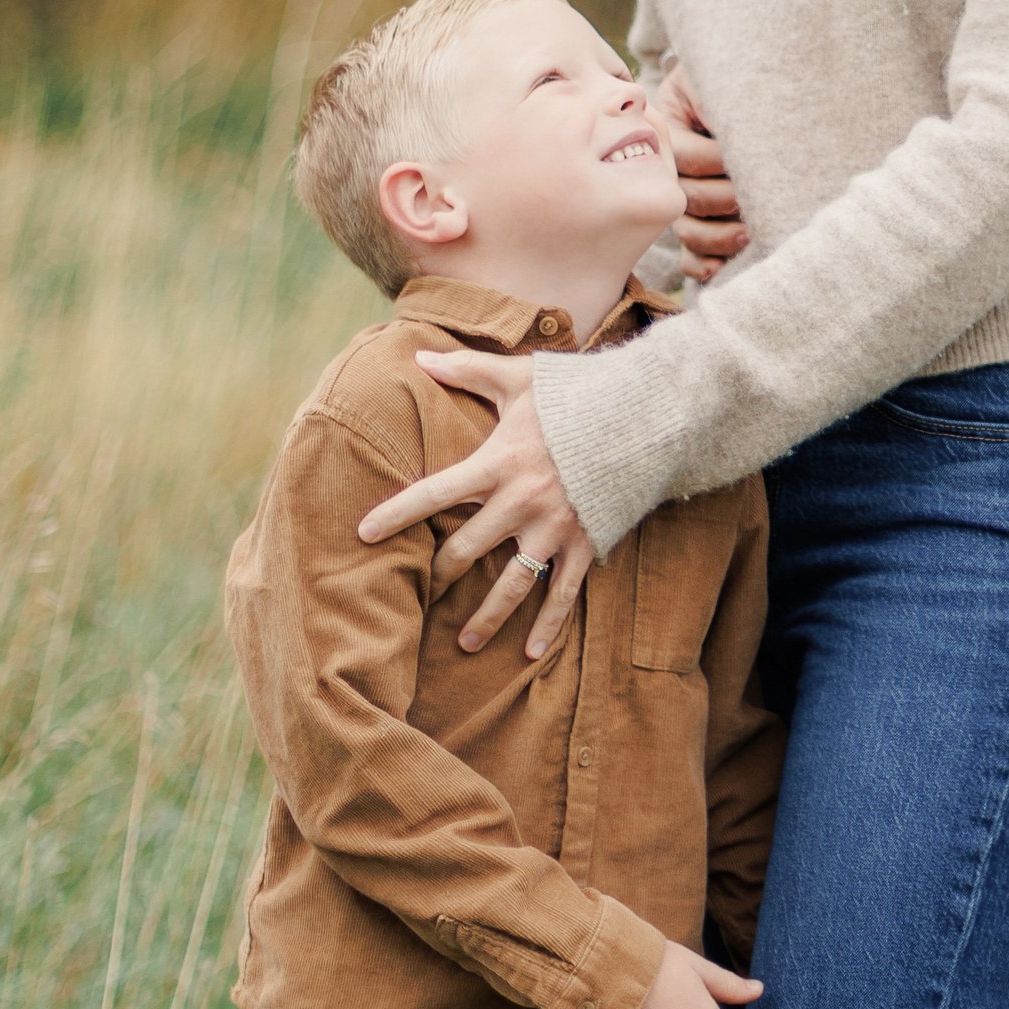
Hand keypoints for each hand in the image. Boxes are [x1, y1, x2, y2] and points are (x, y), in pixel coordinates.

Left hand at [358, 352, 597, 659]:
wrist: (645, 414)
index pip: (434, 493)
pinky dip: (548, 626)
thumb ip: (468, 369)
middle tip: (421, 591)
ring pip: (510, 586)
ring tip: (465, 644)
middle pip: (465, 551)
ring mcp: (553, 530)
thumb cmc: (577, 394)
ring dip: (485, 618)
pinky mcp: (584, 544)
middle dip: (439, 574)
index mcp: (497, 463)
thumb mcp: (520, 376)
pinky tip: (532, 653)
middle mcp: (520, 503)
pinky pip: (562, 594)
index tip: (363, 533)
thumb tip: (420, 355)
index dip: (396, 513)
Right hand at [660, 63, 746, 283]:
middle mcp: (673, 170)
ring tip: (749, 232)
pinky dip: (706, 266)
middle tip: (753, 196)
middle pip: (687, 197)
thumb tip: (725, 125)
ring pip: (688, 232)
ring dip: (718, 237)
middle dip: (722, 199)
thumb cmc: (740, 80)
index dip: (717, 160)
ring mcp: (686, 202)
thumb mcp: (719, 77)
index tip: (745, 156)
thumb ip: (714, 93)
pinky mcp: (701, 228)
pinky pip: (692, 258)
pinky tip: (726, 267)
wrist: (753, 90)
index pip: (686, 155)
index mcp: (671, 130)